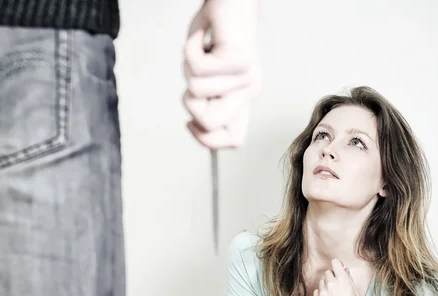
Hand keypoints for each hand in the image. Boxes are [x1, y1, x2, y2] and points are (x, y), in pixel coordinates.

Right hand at [183, 0, 261, 148]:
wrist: (231, 1)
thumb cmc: (216, 34)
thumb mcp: (208, 76)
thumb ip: (205, 101)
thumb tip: (197, 124)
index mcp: (244, 98)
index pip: (234, 139)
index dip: (207, 140)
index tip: (191, 122)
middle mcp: (250, 90)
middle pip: (211, 124)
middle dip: (191, 105)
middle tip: (195, 80)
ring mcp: (247, 76)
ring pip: (197, 93)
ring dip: (188, 69)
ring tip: (201, 51)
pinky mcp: (238, 59)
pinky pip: (197, 68)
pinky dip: (190, 49)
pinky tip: (203, 38)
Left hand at [312, 259, 367, 295]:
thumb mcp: (356, 293)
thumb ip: (349, 279)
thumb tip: (344, 269)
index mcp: (343, 280)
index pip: (335, 263)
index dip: (337, 266)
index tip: (338, 270)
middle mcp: (331, 284)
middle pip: (327, 273)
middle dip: (332, 278)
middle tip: (338, 288)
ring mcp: (322, 293)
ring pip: (321, 283)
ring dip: (326, 286)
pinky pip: (316, 292)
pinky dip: (321, 295)